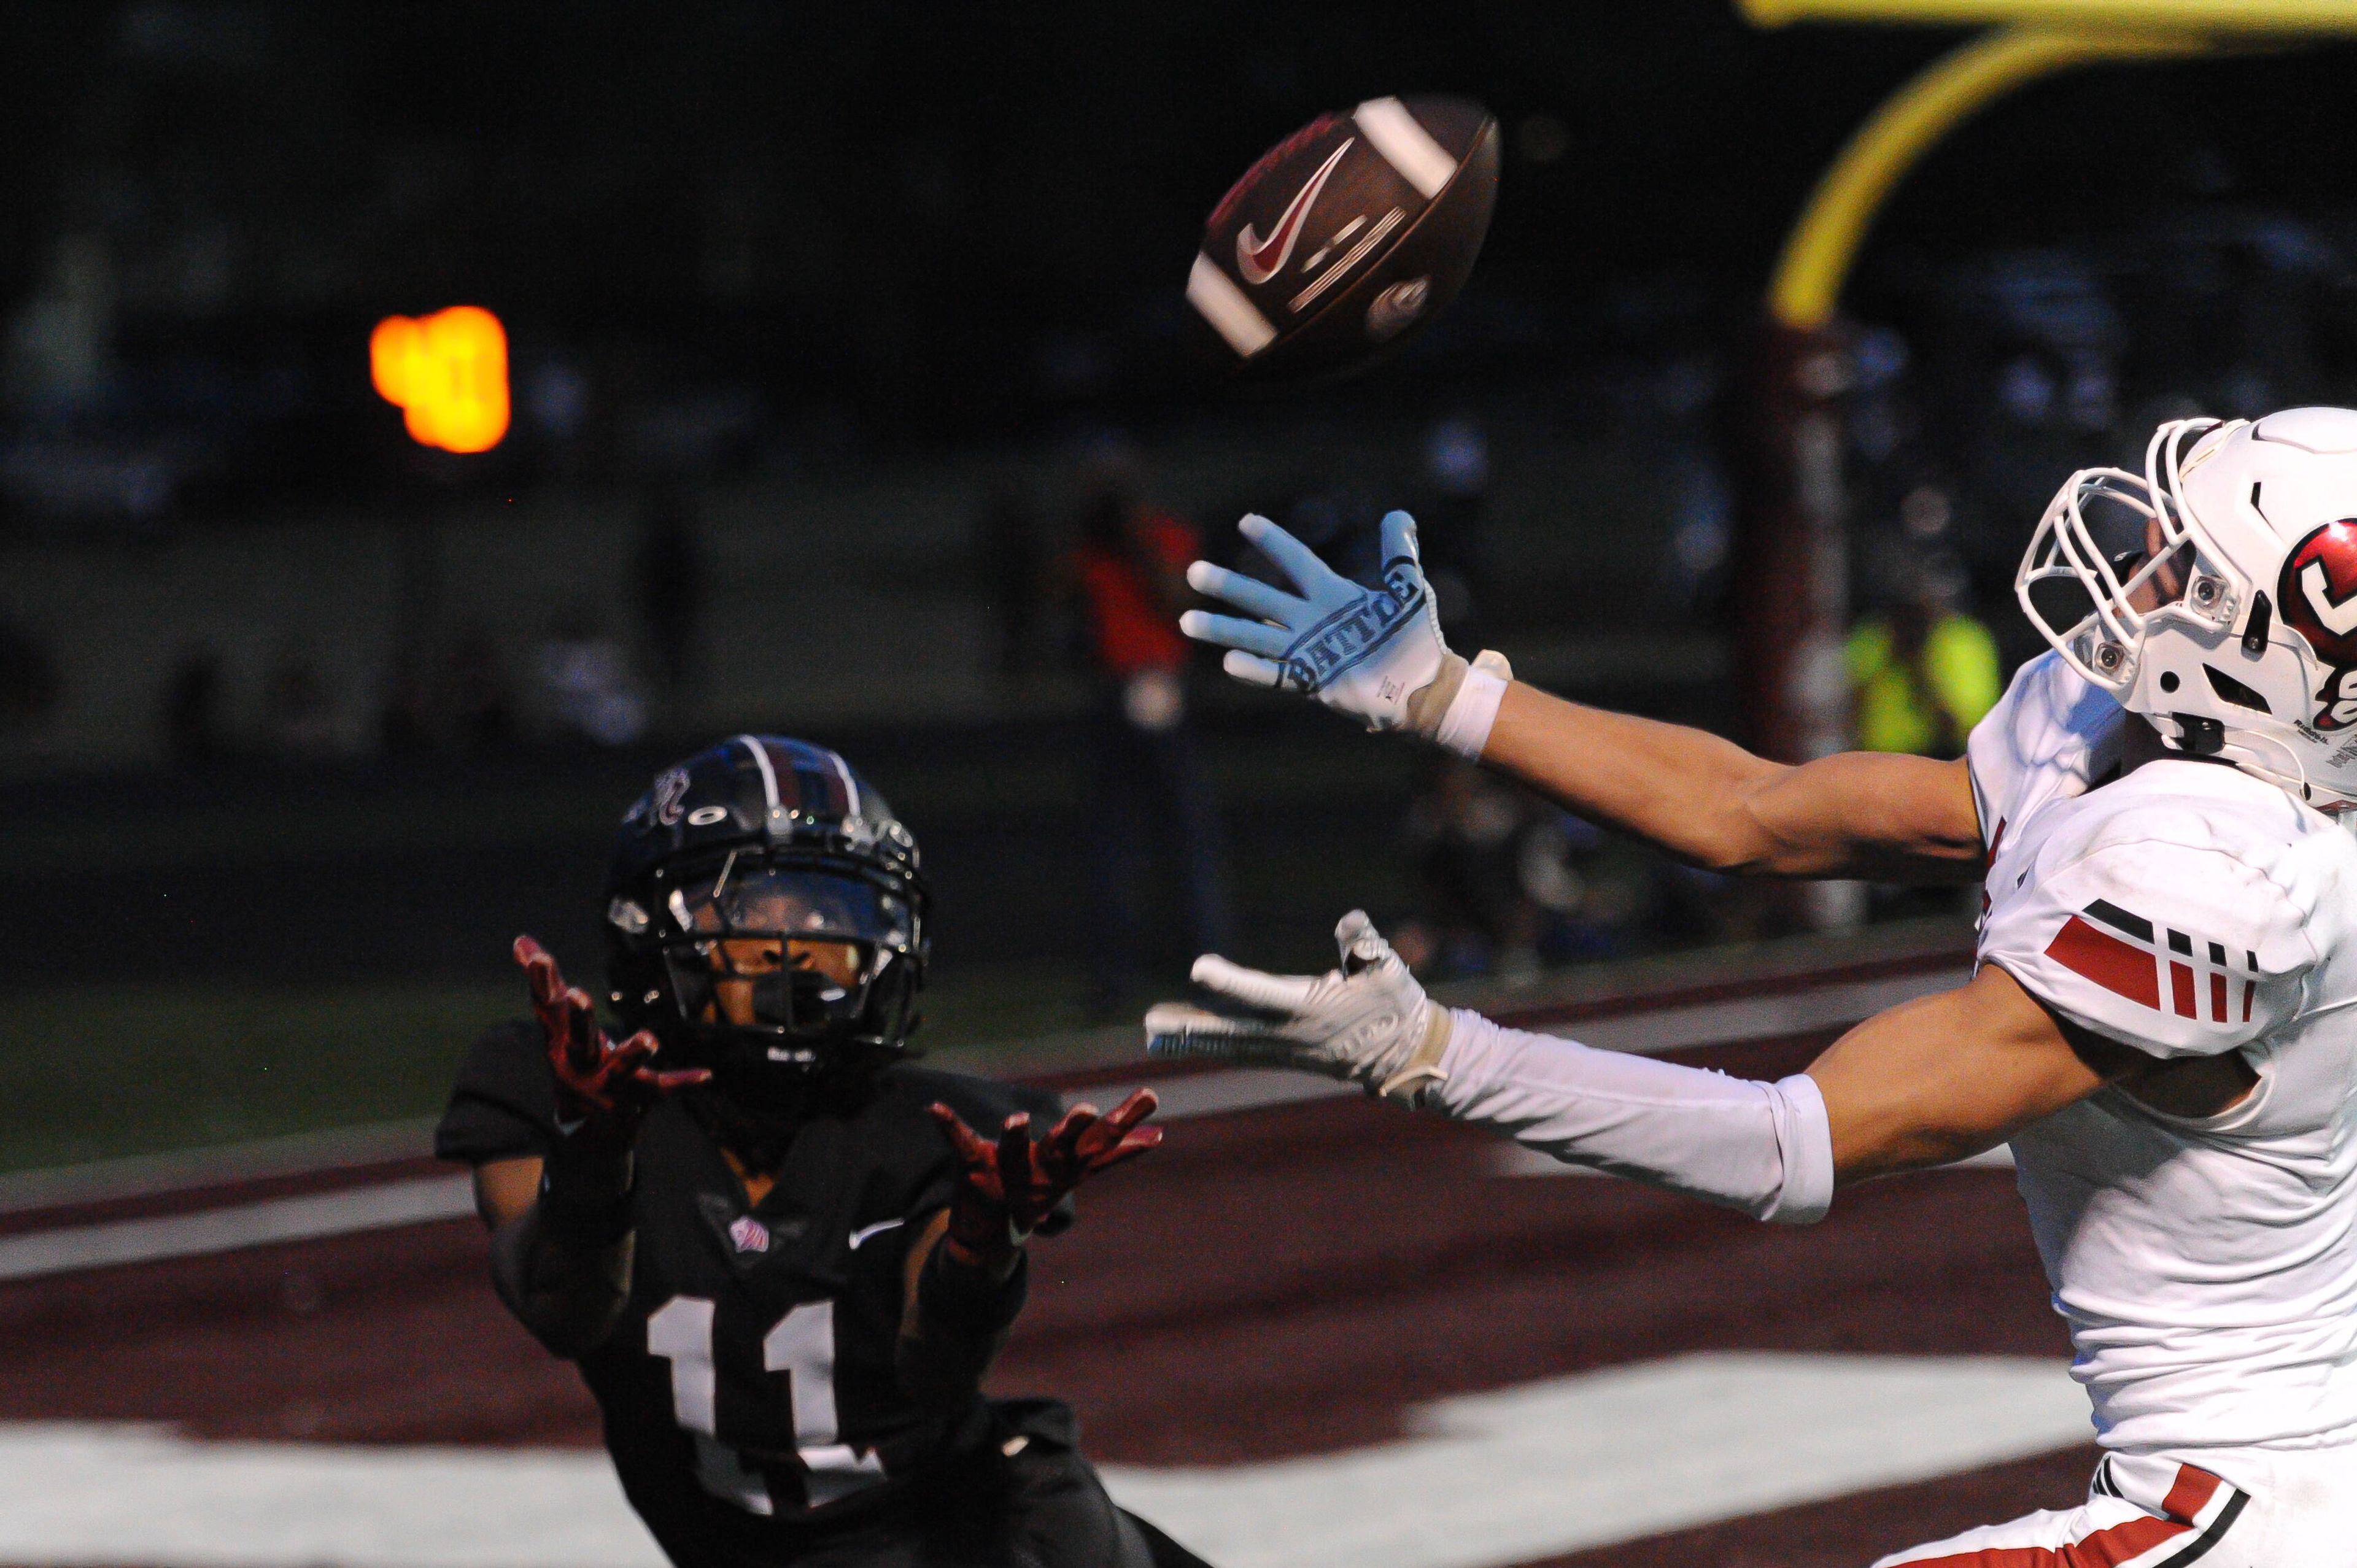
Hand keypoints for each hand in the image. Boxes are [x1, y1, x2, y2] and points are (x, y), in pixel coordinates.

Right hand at [515, 935, 705, 1148]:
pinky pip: (663, 1088)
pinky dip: (684, 1082)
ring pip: (621, 1067)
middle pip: (578, 1039)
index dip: (543, 983)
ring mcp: (609, 1083)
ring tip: (650, 1039)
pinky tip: (707, 1074)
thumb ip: (544, 985)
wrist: (586, 1131)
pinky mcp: (638, 1097)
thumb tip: (520, 939)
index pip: (549, 1008)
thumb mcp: (556, 1026)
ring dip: (633, 1052)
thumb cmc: (572, 1061)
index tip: (540, 957)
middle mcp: (581, 1062)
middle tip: (577, 995)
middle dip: (579, 1018)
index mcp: (561, 1041)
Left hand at [927, 1090, 1161, 1269]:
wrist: (990, 1236)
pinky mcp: (973, 1167)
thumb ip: (1117, 1151)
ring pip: (1011, 1150)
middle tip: (1089, 1111)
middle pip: (1062, 1146)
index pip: (1102, 1140)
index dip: (1127, 1118)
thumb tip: (1158, 1137)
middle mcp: (1040, 1169)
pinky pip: (959, 1142)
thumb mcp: (1079, 1170)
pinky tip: (933, 1109)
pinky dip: (947, 1125)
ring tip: (1015, 1118)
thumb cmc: (1038, 1192)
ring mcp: (1005, 1170)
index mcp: (1067, 1164)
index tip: (1150, 1094)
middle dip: (1074, 1129)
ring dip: (1013, 1136)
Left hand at [1143, 911, 1453, 1104]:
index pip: (1263, 992)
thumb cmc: (1396, 1004)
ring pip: (1230, 1043)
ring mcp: (1285, 1048)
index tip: (1199, 967)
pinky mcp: (1283, 1054)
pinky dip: (1209, 1046)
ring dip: (1190, 1039)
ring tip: (1152, 1034)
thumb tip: (1351, 920)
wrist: (1405, 1054)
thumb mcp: (1388, 969)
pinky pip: (1239, 1050)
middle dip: (1191, 1026)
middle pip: (1232, 1028)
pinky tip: (1181, 1042)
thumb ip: (1367, 943)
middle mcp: (1291, 1033)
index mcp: (1312, 1008)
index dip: (1230, 980)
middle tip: (1151, 1024)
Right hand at [1181, 511, 1456, 733]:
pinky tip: (1228, 662)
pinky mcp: (1312, 681)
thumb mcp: (1408, 590)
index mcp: (1332, 594)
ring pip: (1256, 636)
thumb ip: (1399, 554)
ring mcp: (1308, 651)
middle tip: (1193, 571)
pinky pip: (1277, 674)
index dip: (1273, 541)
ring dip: (1223, 629)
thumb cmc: (1415, 638)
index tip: (1246, 520)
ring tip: (1187, 620)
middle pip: (1262, 598)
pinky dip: (1254, 670)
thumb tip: (1397, 515)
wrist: (1422, 686)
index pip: (1296, 561)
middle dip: (1228, 585)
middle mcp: (1311, 620)